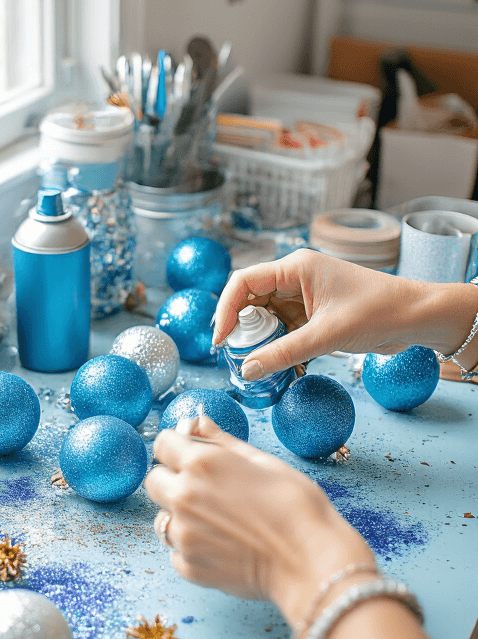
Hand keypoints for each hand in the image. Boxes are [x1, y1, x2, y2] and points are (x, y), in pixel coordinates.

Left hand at [146, 415, 375, 627]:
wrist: (310, 561)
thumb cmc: (296, 506)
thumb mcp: (263, 461)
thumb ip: (221, 441)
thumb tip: (197, 423)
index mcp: (201, 464)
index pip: (162, 443)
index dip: (178, 447)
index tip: (192, 455)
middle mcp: (184, 496)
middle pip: (154, 481)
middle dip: (173, 480)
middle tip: (207, 490)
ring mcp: (184, 535)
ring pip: (163, 518)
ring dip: (181, 517)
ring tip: (220, 522)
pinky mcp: (189, 567)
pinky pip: (177, 551)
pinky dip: (193, 548)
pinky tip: (223, 546)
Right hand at [212, 249, 477, 380]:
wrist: (417, 317)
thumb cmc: (377, 313)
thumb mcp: (326, 336)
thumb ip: (283, 353)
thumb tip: (246, 371)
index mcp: (296, 267)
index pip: (243, 282)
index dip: (225, 310)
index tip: (220, 341)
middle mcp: (296, 277)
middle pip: (251, 301)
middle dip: (242, 330)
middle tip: (238, 359)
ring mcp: (305, 296)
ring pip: (267, 318)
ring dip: (262, 343)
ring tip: (260, 369)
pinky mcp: (315, 314)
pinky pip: (286, 330)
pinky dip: (281, 349)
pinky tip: (285, 370)